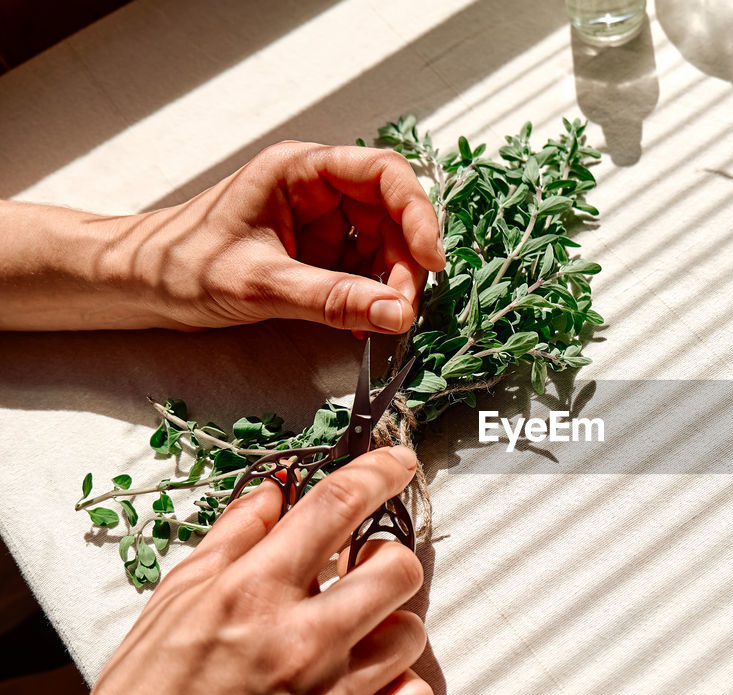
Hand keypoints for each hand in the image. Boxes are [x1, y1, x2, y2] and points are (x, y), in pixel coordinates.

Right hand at [27, 447, 432, 694]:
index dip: (379, 473)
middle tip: (359, 568)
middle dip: (385, 558)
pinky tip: (365, 680)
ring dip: (387, 625)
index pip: (337, 507)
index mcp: (253, 591)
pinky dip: (398, 686)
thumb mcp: (177, 592)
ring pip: (411, 633)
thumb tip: (278, 490)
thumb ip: (235, 534)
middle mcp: (300, 641)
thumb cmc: (146, 688)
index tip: (398, 463)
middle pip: (398, 569)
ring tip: (351, 633)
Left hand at [121, 142, 445, 332]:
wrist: (138, 286)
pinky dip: (372, 297)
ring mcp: (319, 224)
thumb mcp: (260, 284)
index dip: (416, 214)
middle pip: (391, 213)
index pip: (382, 173)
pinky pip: (363, 271)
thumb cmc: (180, 266)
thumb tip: (396, 313)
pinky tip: (365, 322)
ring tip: (383, 319)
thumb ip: (331, 298)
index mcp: (299, 171)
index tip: (431, 261)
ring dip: (392, 282)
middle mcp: (315, 190)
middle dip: (405, 260)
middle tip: (404, 307)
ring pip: (383, 245)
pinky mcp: (317, 256)